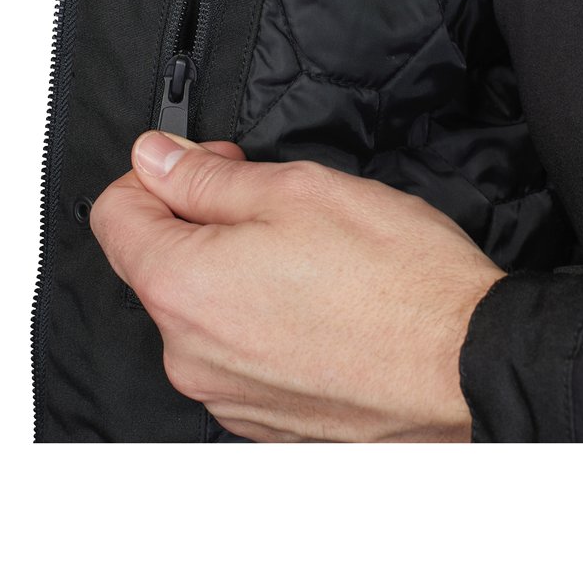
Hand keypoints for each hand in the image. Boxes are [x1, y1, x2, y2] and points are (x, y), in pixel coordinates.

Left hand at [90, 131, 504, 441]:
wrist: (469, 365)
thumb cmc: (399, 281)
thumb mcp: (298, 191)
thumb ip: (207, 178)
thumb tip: (156, 160)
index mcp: (182, 288)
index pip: (114, 215)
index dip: (158, 174)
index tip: (208, 165)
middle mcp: (189, 355)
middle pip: (159, 267)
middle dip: (203, 224)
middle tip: (276, 207)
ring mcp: (228, 396)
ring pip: (203, 314)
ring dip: (237, 277)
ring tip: (312, 261)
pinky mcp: (266, 422)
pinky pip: (240, 359)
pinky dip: (265, 326)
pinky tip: (321, 308)